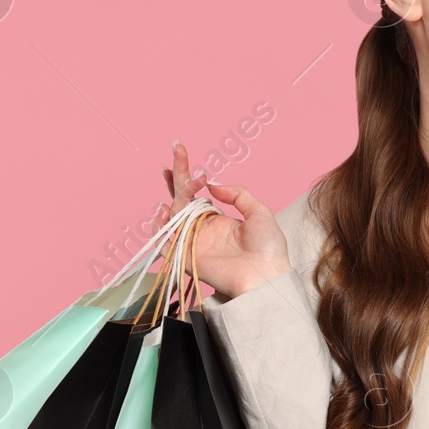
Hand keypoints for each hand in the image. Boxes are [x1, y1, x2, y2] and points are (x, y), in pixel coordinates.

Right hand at [155, 141, 292, 300]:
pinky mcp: (185, 258)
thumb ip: (237, 193)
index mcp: (219, 220)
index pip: (197, 195)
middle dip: (177, 176)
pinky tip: (164, 209)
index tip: (182, 153)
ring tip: (182, 181)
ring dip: (173, 196)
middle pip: (182, 200)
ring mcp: (193, 243)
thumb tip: (212, 184)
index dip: (188, 175)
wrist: (266, 277)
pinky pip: (164, 241)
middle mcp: (203, 230)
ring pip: (173, 216)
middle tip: (176, 151)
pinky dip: (159, 226)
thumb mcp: (259, 212)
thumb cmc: (269, 248)